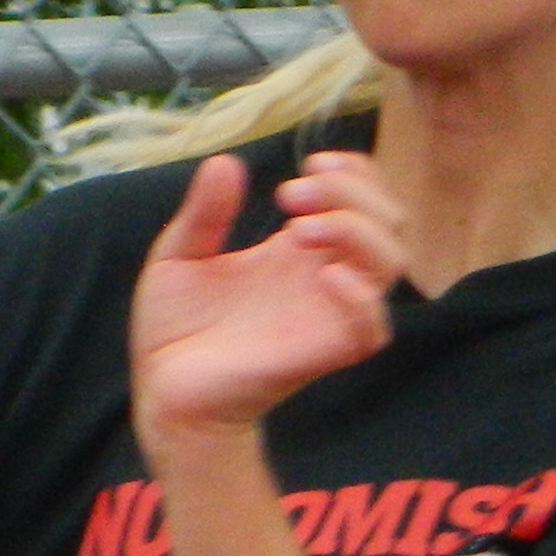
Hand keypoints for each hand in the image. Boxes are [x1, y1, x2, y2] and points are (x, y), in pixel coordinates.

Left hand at [128, 150, 404, 447]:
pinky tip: (325, 275)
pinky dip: (361, 296)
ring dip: (356, 229)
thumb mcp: (178, 255)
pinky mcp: (322, 353)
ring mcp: (328, 315)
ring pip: (391, 264)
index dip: (354, 172)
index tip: (307, 166)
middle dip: (352, 192)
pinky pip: (373, 328)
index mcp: (299, 252)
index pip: (364, 200)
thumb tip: (225, 161)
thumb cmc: (174, 331)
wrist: (164, 393)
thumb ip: (204, 211)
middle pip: (389, 222)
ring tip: (299, 229)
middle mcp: (324, 279)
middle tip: (290, 196)